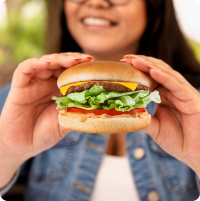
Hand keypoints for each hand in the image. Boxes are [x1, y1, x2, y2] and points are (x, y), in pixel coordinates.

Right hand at [0, 53, 92, 161]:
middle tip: (86, 59)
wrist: (24, 145)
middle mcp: (48, 83)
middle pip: (60, 63)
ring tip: (73, 60)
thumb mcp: (67, 121)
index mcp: (60, 90)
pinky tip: (46, 63)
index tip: (94, 63)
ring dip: (59, 59)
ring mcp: (34, 83)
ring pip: (45, 62)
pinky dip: (35, 63)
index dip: (82, 67)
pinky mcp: (20, 86)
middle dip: (73, 59)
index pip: (71, 72)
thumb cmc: (46, 133)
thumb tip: (98, 105)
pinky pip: (25, 69)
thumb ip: (78, 111)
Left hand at [121, 55, 199, 175]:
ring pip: (166, 74)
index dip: (137, 71)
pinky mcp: (191, 98)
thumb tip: (127, 113)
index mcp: (165, 96)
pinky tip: (152, 70)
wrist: (195, 153)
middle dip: (141, 64)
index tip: (123, 66)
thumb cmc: (178, 140)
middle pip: (156, 72)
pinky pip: (176, 85)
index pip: (150, 78)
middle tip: (126, 58)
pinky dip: (164, 77)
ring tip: (135, 60)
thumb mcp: (155, 128)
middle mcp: (173, 91)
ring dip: (149, 66)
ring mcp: (182, 93)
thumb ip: (143, 118)